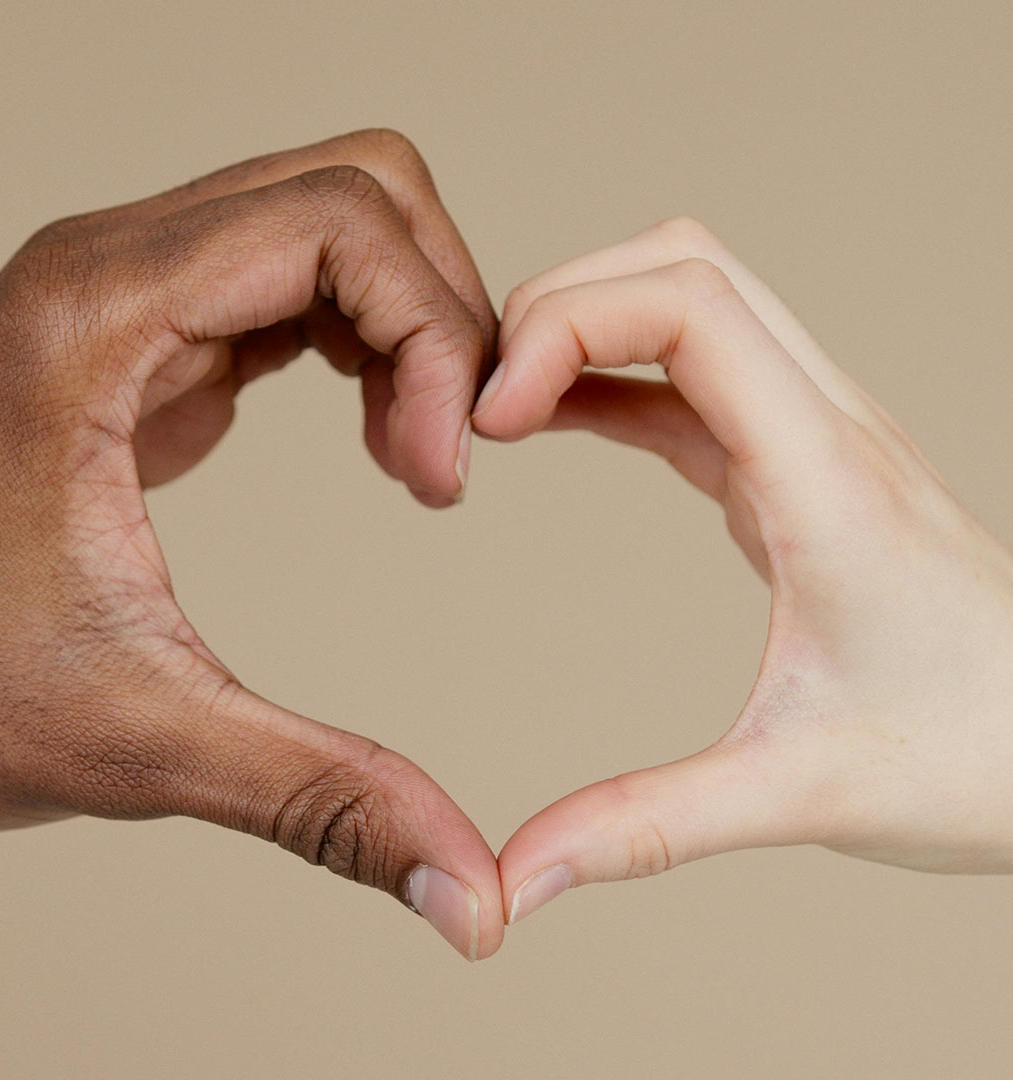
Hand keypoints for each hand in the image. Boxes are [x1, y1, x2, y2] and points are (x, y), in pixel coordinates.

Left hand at [0, 129, 501, 959]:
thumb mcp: (136, 741)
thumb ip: (320, 801)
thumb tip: (465, 888)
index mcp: (100, 316)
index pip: (341, 223)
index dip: (435, 339)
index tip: (442, 476)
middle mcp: (115, 268)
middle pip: (357, 191)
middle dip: (443, 312)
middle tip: (445, 451)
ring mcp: (132, 293)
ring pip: (336, 219)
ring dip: (412, 324)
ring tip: (415, 452)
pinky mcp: (151, 335)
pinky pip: (300, 279)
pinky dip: (371, 340)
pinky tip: (374, 434)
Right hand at [474, 217, 1012, 925]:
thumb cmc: (978, 758)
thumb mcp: (798, 794)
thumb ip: (642, 828)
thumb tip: (514, 874)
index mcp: (825, 478)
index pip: (687, 303)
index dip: (564, 324)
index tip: (490, 416)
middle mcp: (825, 426)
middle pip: (680, 264)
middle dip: (560, 302)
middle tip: (482, 403)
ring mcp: (814, 434)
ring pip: (690, 298)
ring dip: (585, 325)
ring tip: (502, 407)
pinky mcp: (797, 464)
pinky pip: (692, 376)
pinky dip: (610, 375)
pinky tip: (556, 421)